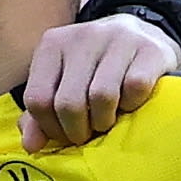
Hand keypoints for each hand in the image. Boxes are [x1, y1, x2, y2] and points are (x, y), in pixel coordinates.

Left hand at [19, 15, 177, 151]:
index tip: (66, 135)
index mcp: (53, 44)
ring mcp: (118, 39)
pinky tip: (131, 104)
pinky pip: (135, 89)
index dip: (50, 128)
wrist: (144, 35)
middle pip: (68, 103)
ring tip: (108, 121)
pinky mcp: (149, 49)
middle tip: (88, 133)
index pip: (37, 99)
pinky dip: (132, 105)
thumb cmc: (96, 69)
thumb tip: (31, 145)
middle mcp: (82, 36)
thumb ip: (41, 114)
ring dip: (104, 121)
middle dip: (78, 131)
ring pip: (101, 96)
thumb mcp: (63, 84)